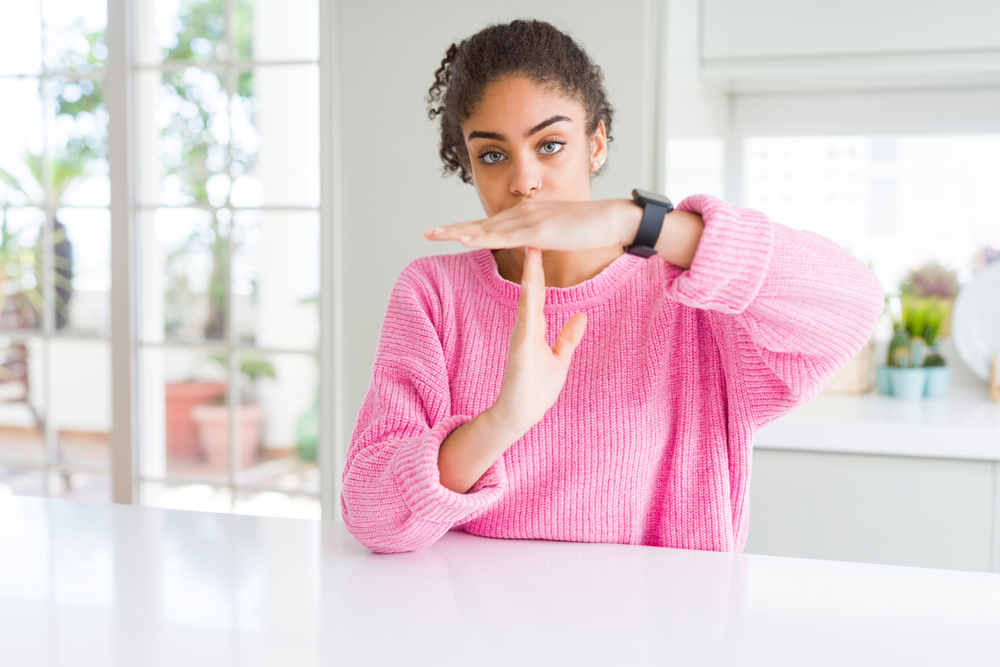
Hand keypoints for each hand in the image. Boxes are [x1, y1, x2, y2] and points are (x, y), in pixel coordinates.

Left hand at [424, 198, 641, 251]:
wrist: (612, 219)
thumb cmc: (590, 228)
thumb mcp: (558, 233)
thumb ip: (540, 238)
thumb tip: (530, 244)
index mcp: (526, 215)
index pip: (490, 224)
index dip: (466, 229)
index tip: (446, 233)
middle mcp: (523, 213)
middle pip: (481, 224)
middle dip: (452, 229)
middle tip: (427, 233)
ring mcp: (529, 221)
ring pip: (487, 229)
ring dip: (459, 231)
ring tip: (434, 234)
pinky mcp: (538, 231)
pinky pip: (505, 237)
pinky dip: (483, 238)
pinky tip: (465, 239)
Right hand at [488, 246, 587, 436]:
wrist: (519, 416)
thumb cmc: (535, 391)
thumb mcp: (559, 359)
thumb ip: (568, 338)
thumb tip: (581, 317)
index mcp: (533, 327)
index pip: (537, 290)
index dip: (540, 267)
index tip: (545, 243)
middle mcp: (524, 326)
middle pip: (530, 287)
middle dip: (533, 259)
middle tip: (535, 231)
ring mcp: (521, 334)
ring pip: (526, 297)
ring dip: (529, 272)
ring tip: (531, 246)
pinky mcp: (520, 346)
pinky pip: (525, 317)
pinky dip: (527, 298)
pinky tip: (529, 283)